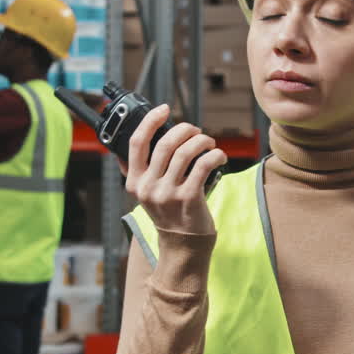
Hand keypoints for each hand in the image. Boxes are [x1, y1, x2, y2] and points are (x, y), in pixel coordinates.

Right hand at [124, 104, 227, 234]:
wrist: (182, 244)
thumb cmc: (169, 212)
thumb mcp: (148, 192)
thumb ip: (145, 169)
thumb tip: (152, 134)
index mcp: (134, 182)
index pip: (136, 142)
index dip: (150, 120)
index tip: (164, 108)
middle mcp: (148, 187)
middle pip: (165, 143)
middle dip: (185, 130)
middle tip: (196, 131)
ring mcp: (168, 193)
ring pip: (186, 152)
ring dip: (202, 140)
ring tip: (209, 142)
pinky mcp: (189, 198)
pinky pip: (203, 165)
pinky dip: (214, 154)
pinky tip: (219, 155)